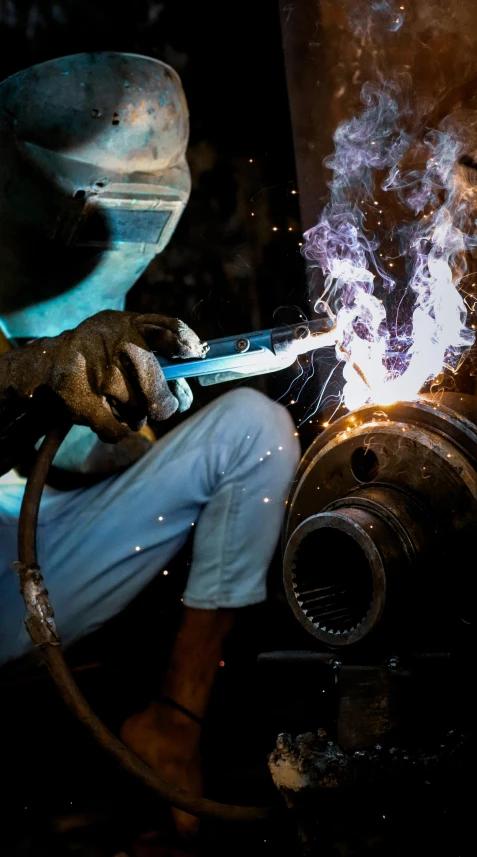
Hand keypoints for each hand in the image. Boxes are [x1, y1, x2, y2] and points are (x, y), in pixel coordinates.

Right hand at [25, 310, 205, 441]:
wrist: (51, 360)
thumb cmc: (101, 347)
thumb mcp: (124, 326)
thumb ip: (157, 335)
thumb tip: (196, 359)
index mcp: (131, 326)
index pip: (168, 331)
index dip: (185, 345)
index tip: (194, 356)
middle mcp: (118, 347)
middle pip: (157, 390)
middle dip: (165, 405)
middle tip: (164, 408)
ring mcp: (102, 375)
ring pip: (139, 412)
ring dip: (136, 415)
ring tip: (122, 403)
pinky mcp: (85, 401)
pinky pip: (118, 431)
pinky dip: (118, 430)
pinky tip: (110, 417)